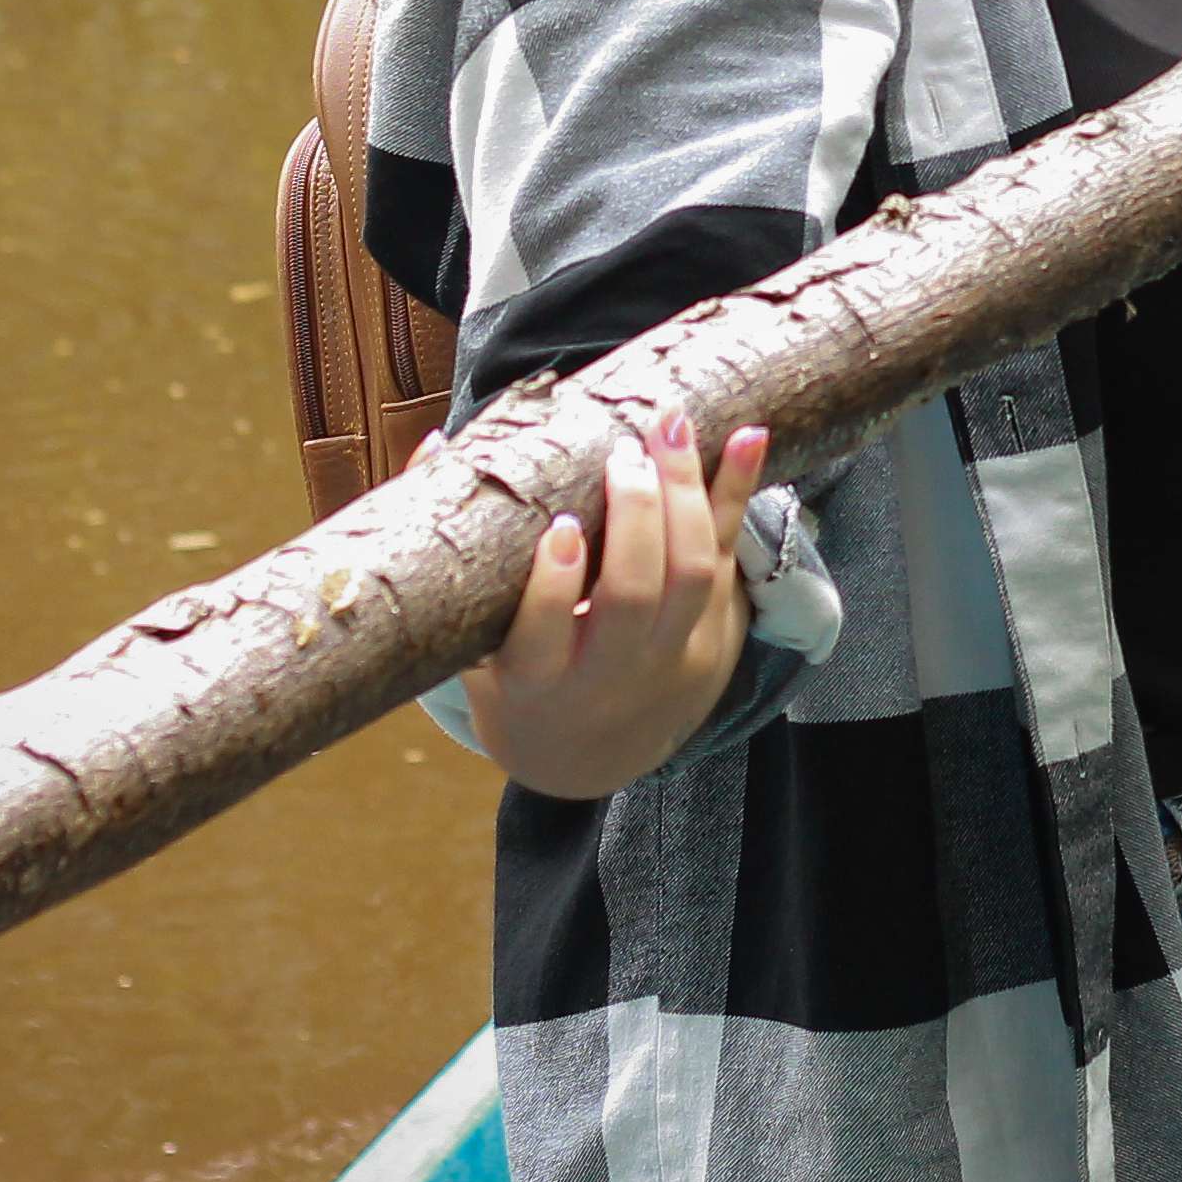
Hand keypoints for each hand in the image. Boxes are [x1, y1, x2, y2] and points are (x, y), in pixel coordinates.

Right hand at [464, 412, 770, 800]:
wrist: (589, 755)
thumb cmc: (517, 682)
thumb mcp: (474, 643)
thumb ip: (451, 553)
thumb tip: (432, 447)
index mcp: (535, 680)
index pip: (544, 637)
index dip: (556, 585)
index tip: (563, 527)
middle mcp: (608, 673)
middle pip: (633, 597)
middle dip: (635, 518)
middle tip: (623, 454)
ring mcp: (669, 654)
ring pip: (693, 576)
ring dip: (687, 495)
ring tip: (669, 426)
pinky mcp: (715, 629)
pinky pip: (732, 555)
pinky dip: (741, 492)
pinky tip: (749, 435)